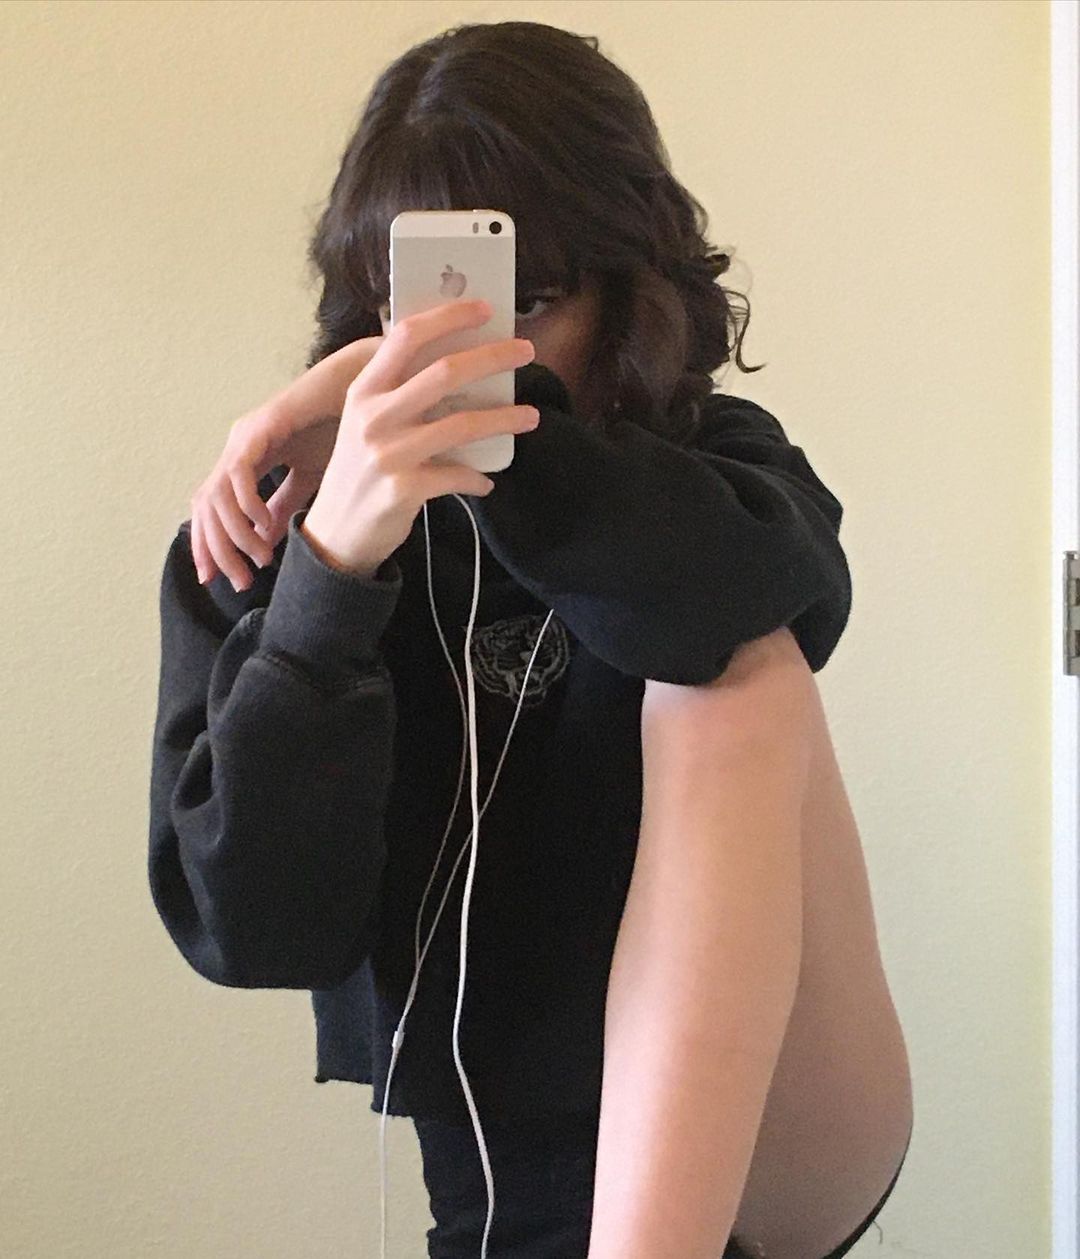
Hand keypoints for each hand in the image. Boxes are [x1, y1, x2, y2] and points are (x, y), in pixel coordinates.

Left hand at [189, 333, 383, 590]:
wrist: (360, 390)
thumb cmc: (337, 429)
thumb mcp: (307, 479)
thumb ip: (282, 507)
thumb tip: (264, 540)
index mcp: (244, 461)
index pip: (211, 509)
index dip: (209, 545)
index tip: (217, 580)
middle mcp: (237, 448)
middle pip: (205, 507)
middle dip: (217, 549)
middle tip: (239, 581)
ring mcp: (245, 436)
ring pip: (217, 494)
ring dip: (235, 534)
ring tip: (261, 557)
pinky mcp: (261, 426)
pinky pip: (239, 471)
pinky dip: (246, 503)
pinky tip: (262, 525)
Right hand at [300, 298, 539, 578]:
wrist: (335, 535)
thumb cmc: (360, 473)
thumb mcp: (366, 425)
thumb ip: (399, 396)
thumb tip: (461, 369)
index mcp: (362, 392)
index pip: (405, 337)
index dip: (447, 317)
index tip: (483, 309)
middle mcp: (371, 418)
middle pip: (443, 373)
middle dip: (492, 357)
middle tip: (525, 351)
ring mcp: (387, 455)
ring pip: (462, 424)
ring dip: (505, 419)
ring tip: (531, 417)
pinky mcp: (404, 490)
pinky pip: (459, 474)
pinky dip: (478, 477)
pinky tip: (486, 480)